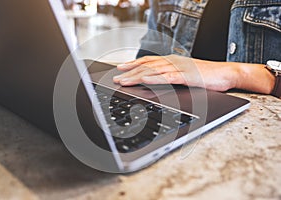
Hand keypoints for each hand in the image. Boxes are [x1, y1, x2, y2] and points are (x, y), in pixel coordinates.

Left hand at [113, 55, 238, 91]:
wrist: (226, 74)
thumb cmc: (206, 75)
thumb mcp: (185, 74)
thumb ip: (171, 75)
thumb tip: (156, 80)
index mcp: (172, 61)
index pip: (148, 61)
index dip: (133, 64)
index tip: (120, 68)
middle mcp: (173, 62)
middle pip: (147, 66)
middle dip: (130, 72)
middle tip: (116, 78)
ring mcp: (180, 68)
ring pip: (153, 71)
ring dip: (137, 75)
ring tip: (124, 80)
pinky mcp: (187, 76)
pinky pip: (168, 77)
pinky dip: (154, 78)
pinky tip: (143, 80)